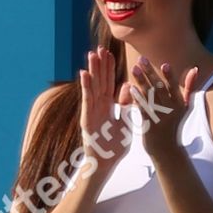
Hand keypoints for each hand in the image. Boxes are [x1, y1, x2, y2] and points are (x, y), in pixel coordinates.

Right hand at [77, 47, 130, 178]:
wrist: (105, 164)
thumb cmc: (114, 146)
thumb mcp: (125, 122)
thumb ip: (126, 105)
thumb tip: (128, 86)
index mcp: (107, 107)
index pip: (108, 83)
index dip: (108, 69)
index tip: (110, 53)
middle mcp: (97, 107)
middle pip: (99, 82)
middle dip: (100, 65)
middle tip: (99, 47)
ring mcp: (91, 112)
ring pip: (92, 87)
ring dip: (92, 70)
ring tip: (91, 54)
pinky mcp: (86, 119)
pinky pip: (87, 100)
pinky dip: (85, 87)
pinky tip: (84, 74)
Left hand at [127, 57, 197, 164]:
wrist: (165, 149)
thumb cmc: (174, 125)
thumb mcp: (185, 107)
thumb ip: (189, 88)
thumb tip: (195, 69)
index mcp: (179, 104)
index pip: (174, 87)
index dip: (169, 76)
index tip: (164, 64)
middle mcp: (170, 109)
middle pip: (159, 88)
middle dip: (150, 72)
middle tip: (141, 59)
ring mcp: (159, 117)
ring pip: (149, 96)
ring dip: (141, 81)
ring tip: (134, 69)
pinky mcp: (148, 123)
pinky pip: (141, 108)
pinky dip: (136, 97)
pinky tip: (130, 88)